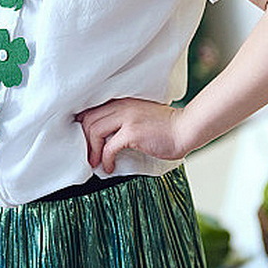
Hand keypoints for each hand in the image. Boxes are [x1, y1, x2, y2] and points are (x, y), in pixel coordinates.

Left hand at [75, 98, 190, 173]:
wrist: (185, 129)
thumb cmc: (164, 126)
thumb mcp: (139, 115)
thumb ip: (123, 118)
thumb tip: (105, 135)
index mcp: (122, 101)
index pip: (92, 108)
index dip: (83, 125)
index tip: (82, 140)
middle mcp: (121, 106)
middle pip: (89, 119)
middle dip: (84, 140)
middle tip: (87, 156)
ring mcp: (127, 118)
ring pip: (94, 130)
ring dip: (91, 150)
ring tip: (95, 163)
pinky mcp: (132, 132)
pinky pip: (109, 146)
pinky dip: (105, 159)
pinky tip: (108, 167)